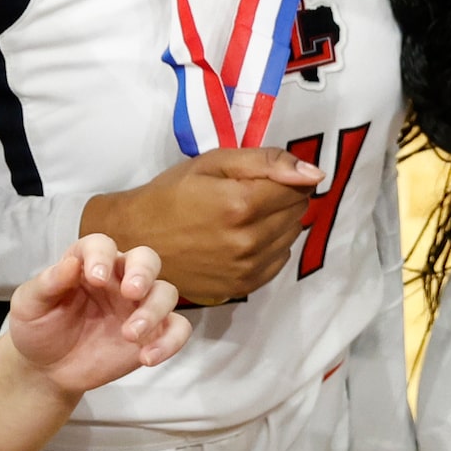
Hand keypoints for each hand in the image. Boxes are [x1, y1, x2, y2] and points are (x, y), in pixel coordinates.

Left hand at [7, 234, 189, 396]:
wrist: (46, 370)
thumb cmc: (38, 329)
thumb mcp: (29, 306)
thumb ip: (46, 284)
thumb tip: (70, 264)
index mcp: (90, 265)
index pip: (102, 245)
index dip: (102, 256)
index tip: (96, 278)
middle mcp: (120, 280)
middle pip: (146, 259)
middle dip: (143, 272)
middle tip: (132, 292)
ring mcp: (139, 306)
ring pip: (166, 293)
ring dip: (154, 311)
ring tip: (130, 334)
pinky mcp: (153, 333)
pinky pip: (178, 329)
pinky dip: (170, 341)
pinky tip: (148, 357)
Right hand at [79, 148, 322, 305]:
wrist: (134, 238)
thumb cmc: (172, 193)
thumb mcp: (215, 162)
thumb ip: (269, 162)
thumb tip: (316, 174)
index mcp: (242, 205)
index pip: (300, 187)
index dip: (284, 178)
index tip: (258, 179)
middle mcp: (248, 242)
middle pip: (298, 212)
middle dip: (282, 199)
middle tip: (247, 196)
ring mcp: (244, 269)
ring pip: (291, 236)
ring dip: (277, 223)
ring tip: (241, 217)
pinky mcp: (240, 288)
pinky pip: (278, 261)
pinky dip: (269, 247)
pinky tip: (241, 239)